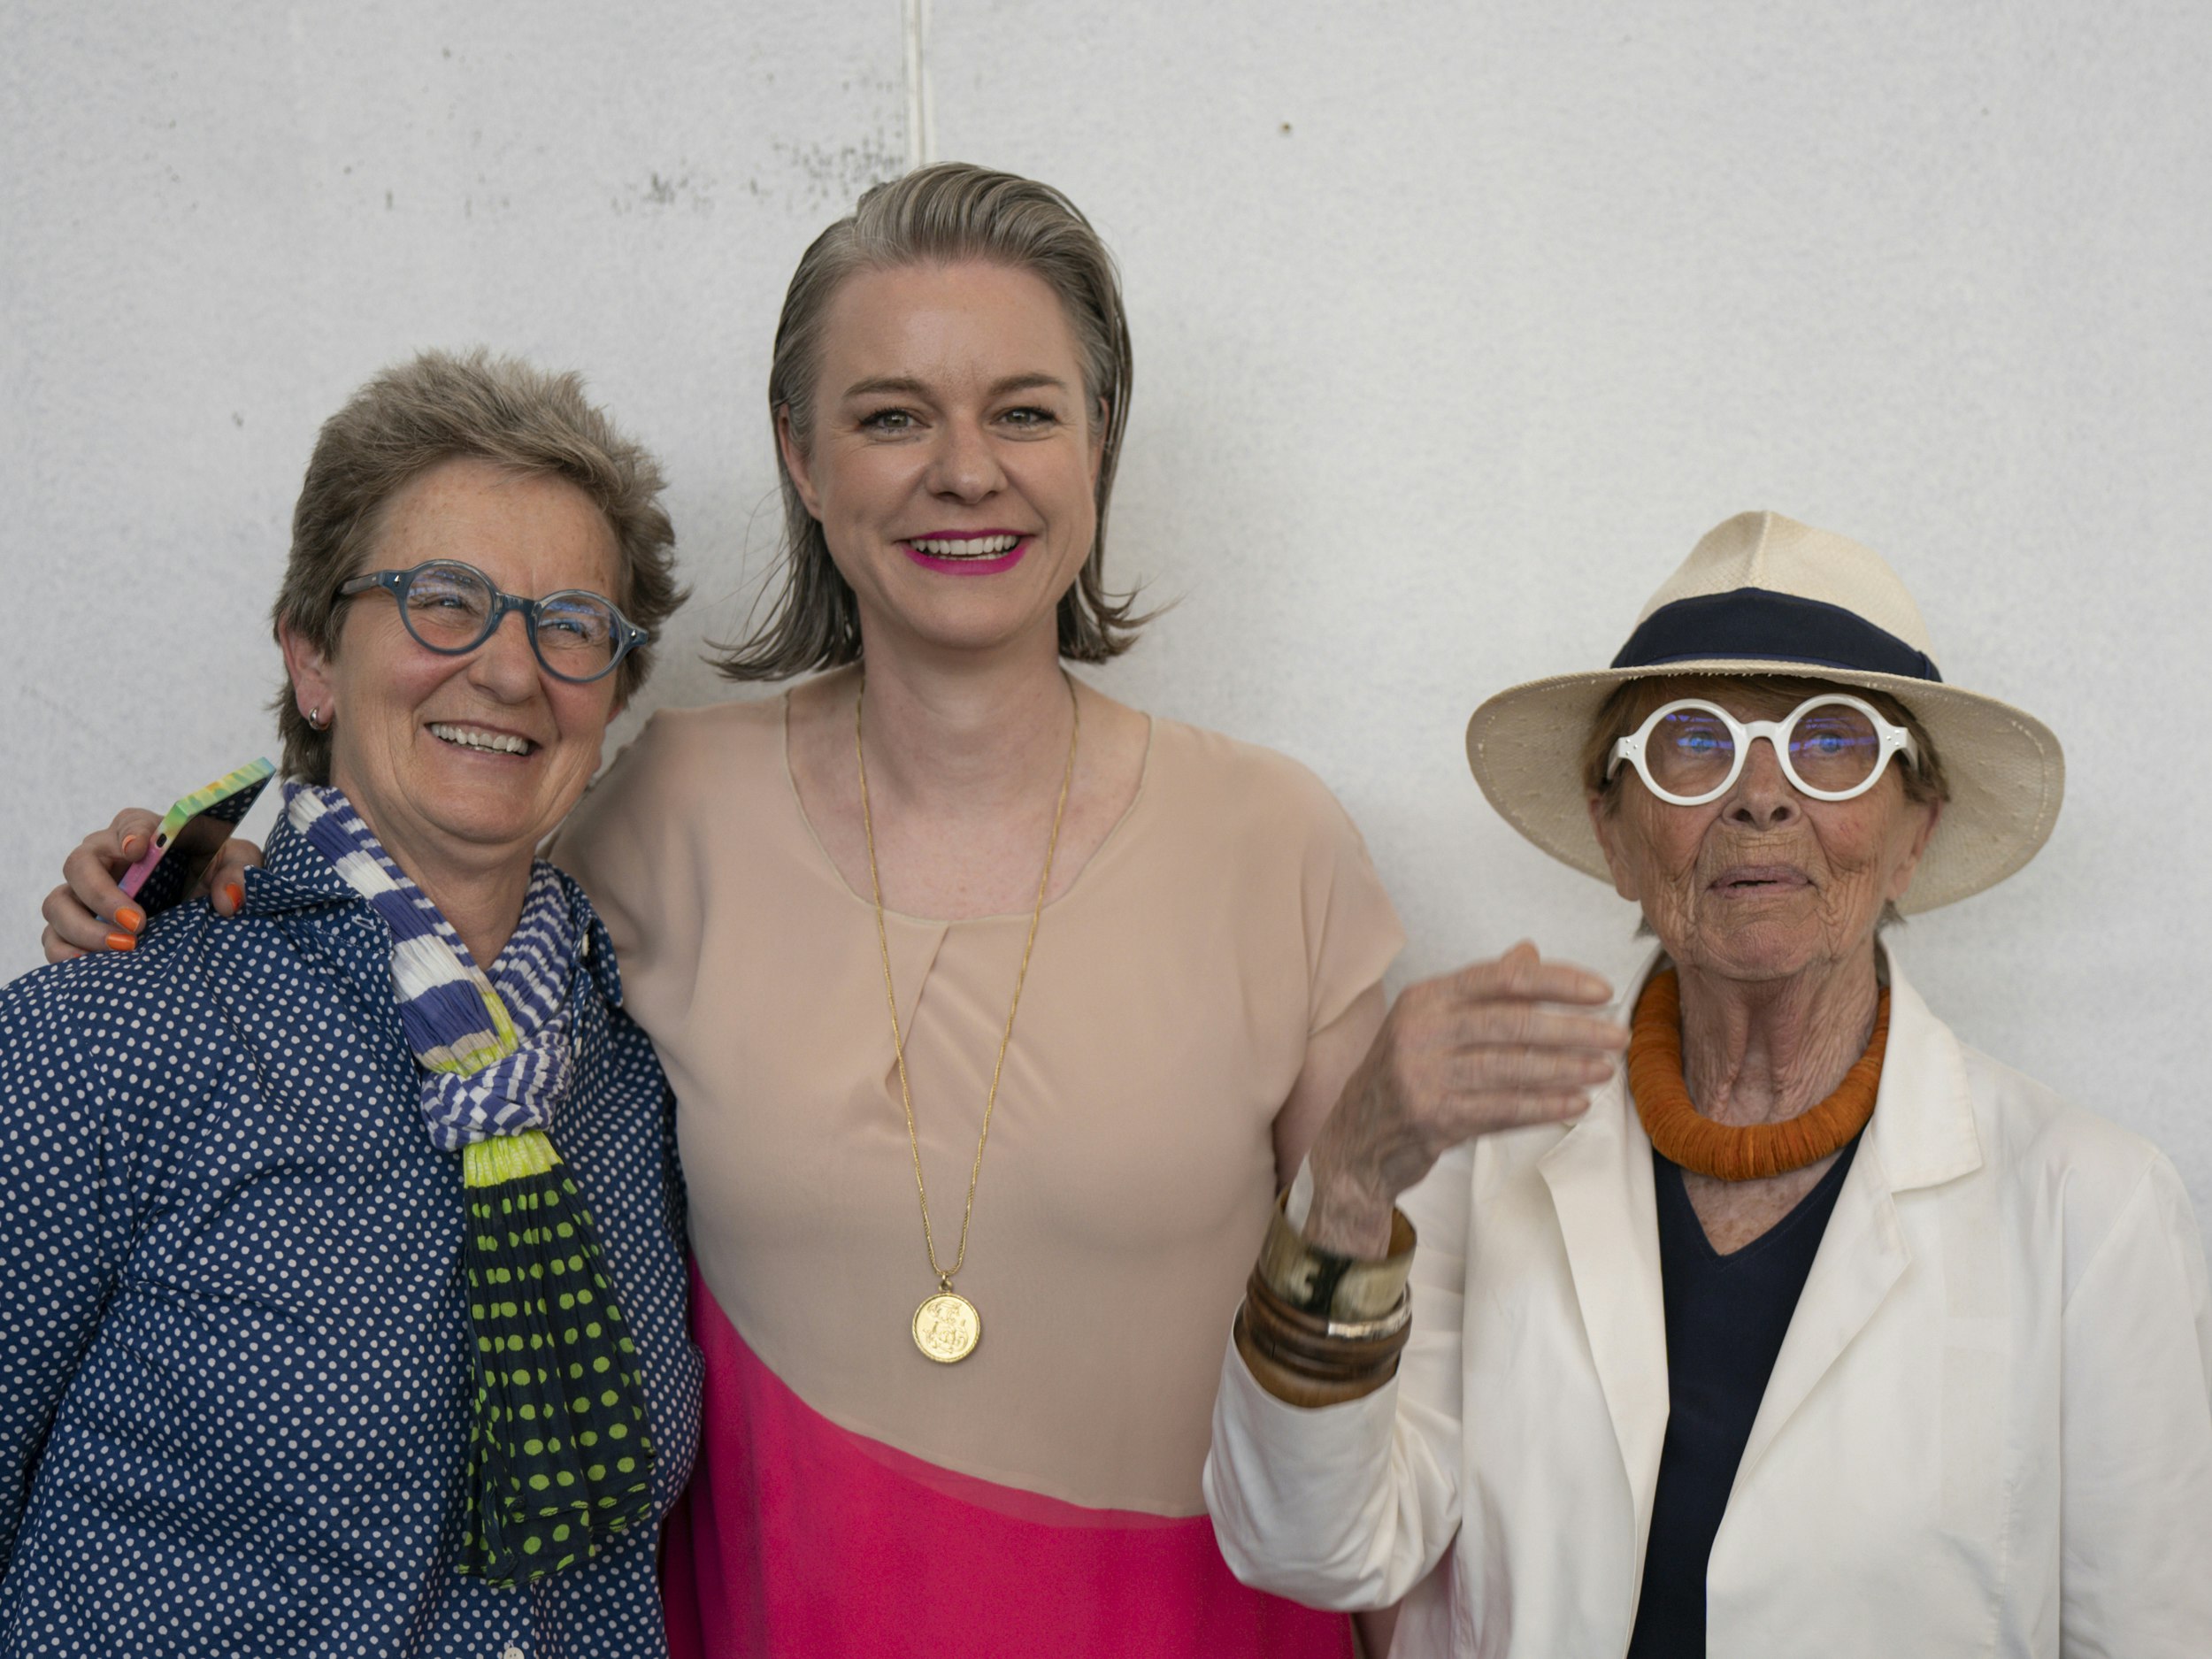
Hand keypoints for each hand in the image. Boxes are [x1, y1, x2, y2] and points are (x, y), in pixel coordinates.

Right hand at [40, 810, 265, 962]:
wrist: (205, 910)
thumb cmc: (216, 874)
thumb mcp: (238, 865)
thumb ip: (240, 873)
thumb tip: (228, 902)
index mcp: (145, 833)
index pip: (130, 823)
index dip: (130, 833)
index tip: (139, 849)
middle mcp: (105, 859)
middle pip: (79, 864)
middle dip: (103, 895)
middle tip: (138, 923)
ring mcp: (85, 894)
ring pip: (57, 903)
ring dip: (83, 928)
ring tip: (125, 948)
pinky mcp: (78, 926)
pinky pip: (53, 938)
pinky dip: (66, 953)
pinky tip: (94, 967)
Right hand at [1304, 942, 1629, 1255]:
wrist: (1353, 1141)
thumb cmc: (1404, 1076)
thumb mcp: (1432, 1023)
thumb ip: (1481, 990)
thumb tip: (1529, 953)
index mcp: (1426, 998)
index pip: (1502, 978)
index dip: (1556, 982)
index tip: (1601, 991)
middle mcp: (1420, 1031)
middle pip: (1512, 1023)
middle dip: (1573, 1029)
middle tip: (1618, 1035)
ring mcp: (1422, 1076)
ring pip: (1511, 1068)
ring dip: (1566, 1069)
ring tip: (1604, 1069)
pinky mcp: (1432, 1118)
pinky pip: (1501, 1110)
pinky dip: (1544, 1106)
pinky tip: (1576, 1103)